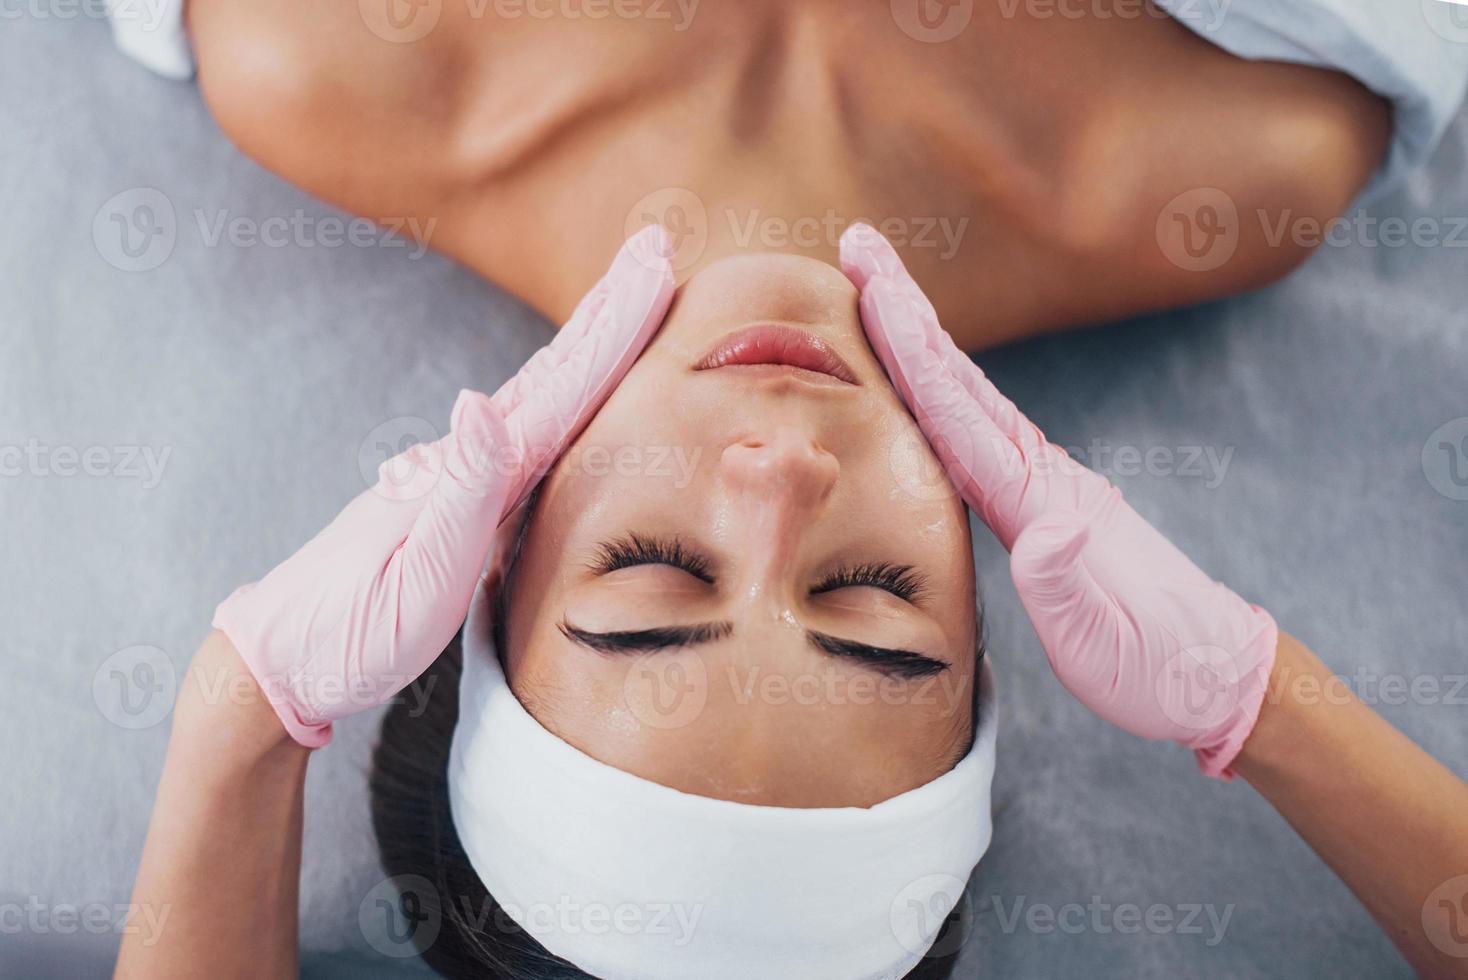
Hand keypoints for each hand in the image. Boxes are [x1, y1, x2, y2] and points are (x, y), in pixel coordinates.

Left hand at [212, 226, 675, 745]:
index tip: (656, 264)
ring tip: (628, 303)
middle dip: (609, 313)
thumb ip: (458, 493)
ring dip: (588, 345)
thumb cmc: (349, 633)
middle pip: (553, 373)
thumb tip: (479, 398)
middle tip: (655, 250)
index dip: (612, 328)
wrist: (280, 659)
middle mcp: (465, 462)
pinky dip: (563, 396)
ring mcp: (458, 478)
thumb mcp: (414, 578)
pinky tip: (570, 395)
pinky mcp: (455, 504)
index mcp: (469, 474)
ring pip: (540, 396)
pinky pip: (528, 433)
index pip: (558, 389)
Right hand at [840, 224, 1275, 777]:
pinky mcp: (1050, 508)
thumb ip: (1064, 585)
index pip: (963, 417)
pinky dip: (946, 391)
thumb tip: (1049, 528)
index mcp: (1046, 506)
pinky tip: (929, 381)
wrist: (1216, 677)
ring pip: (972, 400)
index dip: (913, 352)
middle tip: (860, 246)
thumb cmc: (1156, 669)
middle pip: (963, 383)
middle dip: (907, 312)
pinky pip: (982, 434)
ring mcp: (1051, 489)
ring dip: (923, 342)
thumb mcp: (1104, 645)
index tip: (873, 288)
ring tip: (878, 291)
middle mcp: (1047, 481)